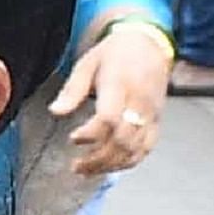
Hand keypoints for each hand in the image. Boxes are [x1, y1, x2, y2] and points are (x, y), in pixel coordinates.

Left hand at [49, 20, 171, 179]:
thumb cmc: (114, 53)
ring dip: (111, 165)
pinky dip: (129, 162)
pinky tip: (110, 166)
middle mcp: (139, 102)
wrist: (148, 43)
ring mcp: (151, 113)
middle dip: (99, 158)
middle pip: (123, 140)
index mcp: (120, 85)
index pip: (109, 118)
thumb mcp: (87, 63)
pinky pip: (147, 147)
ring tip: (87, 171)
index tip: (73, 139)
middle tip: (77, 166)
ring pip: (136, 149)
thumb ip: (72, 90)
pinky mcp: (157, 120)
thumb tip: (55, 111)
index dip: (90, 134)